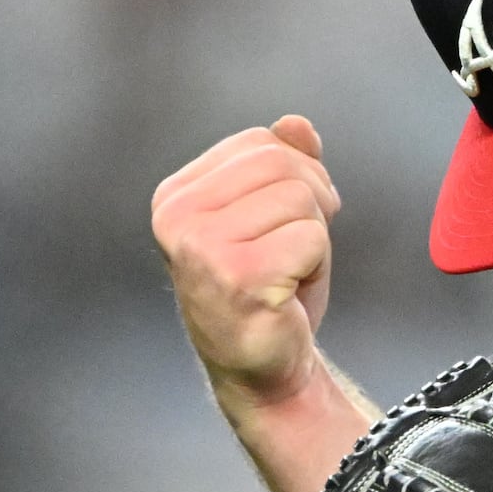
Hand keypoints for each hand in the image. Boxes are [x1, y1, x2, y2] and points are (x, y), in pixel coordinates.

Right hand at [152, 116, 341, 405]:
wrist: (261, 367)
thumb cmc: (265, 291)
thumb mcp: (270, 217)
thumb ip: (281, 165)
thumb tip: (296, 124)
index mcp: (175, 196)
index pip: (259, 144)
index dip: (295, 175)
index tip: (284, 221)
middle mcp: (177, 217)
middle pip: (281, 164)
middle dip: (312, 202)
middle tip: (297, 249)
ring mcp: (202, 247)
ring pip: (301, 198)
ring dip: (314, 238)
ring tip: (288, 272)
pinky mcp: (237, 276)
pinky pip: (311, 238)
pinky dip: (317, 264)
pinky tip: (290, 293)